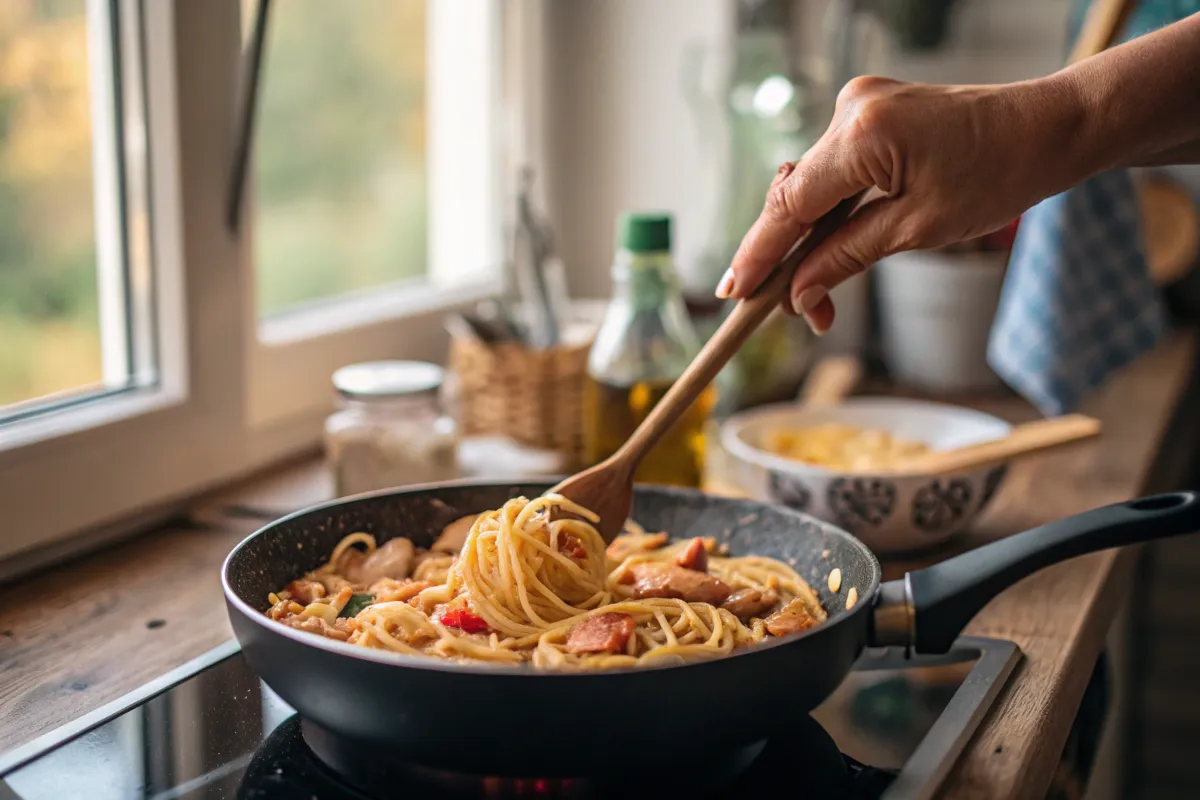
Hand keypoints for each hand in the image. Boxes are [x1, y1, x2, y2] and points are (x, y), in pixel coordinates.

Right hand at [717, 75, 1083, 332]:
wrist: (1050, 127)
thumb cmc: (1000, 174)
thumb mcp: (919, 229)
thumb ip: (848, 257)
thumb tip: (800, 294)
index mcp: (864, 135)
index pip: (790, 205)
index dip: (758, 254)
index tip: (734, 293)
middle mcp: (853, 110)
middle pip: (795, 196)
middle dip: (787, 257)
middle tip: (787, 312)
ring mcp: (860, 106)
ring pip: (812, 185)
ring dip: (809, 239)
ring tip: (815, 297)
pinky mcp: (871, 112)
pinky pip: (833, 170)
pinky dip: (829, 211)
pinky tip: (827, 250)